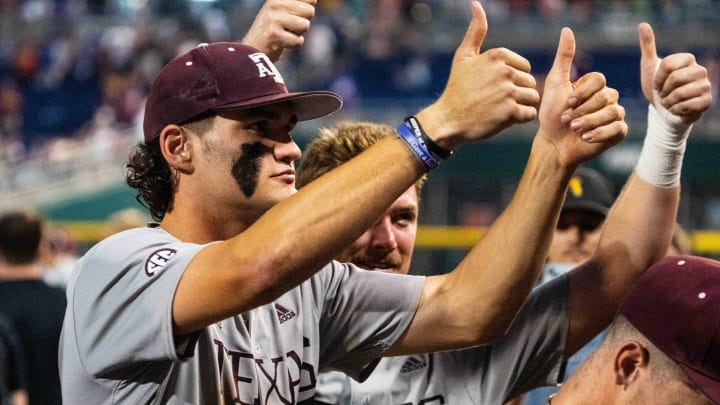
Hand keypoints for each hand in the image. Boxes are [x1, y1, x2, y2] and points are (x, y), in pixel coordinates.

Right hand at [241, 0, 316, 61]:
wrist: (253, 49)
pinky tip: (281, 42)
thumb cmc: (272, 29)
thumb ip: (298, 4)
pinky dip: (293, 44)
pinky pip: (299, 40)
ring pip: (305, 25)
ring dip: (298, 34)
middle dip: (303, 22)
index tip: (295, 15)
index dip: (307, 8)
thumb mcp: (282, 10)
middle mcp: (274, 4)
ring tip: (284, 34)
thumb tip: (314, 0)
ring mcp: (274, 19)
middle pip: (310, 11)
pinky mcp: (274, 35)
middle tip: (287, 26)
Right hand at [417, 1, 538, 148]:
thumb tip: (476, 4)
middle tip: (496, 101)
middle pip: (530, 82)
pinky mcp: (510, 112)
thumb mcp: (463, 56)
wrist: (448, 119)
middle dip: (518, 93)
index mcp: (498, 55)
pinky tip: (503, 118)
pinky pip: (529, 113)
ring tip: (501, 109)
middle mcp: (505, 70)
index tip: (494, 87)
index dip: (512, 79)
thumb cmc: (457, 88)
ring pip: (532, 97)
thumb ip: (476, 31)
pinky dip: (520, 119)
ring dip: (520, 106)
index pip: (524, 67)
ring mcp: (508, 91)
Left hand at [538, 27, 626, 167]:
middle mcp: (607, 97)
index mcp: (595, 85)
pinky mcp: (617, 132)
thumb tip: (567, 30)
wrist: (553, 143)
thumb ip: (564, 58)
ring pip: (612, 112)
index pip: (599, 80)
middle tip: (567, 120)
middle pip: (607, 96)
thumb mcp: (555, 84)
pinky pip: (618, 128)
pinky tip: (585, 138)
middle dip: (584, 110)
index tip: (566, 103)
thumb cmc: (552, 115)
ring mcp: (614, 114)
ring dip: (590, 122)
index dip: (582, 93)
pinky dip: (600, 134)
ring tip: (574, 129)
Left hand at [639, 22, 711, 124]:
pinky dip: (675, 110)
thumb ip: (647, 46)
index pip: (668, 65)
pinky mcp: (707, 101)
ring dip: (668, 102)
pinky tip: (675, 109)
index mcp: (687, 59)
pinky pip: (686, 106)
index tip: (657, 84)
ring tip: (668, 102)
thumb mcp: (649, 66)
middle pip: (675, 79)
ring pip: (680, 93)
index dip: (657, 79)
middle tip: (662, 95)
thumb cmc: (658, 88)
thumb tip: (642, 24)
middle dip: (663, 91)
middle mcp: (700, 70)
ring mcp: (706, 85)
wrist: (664, 111)